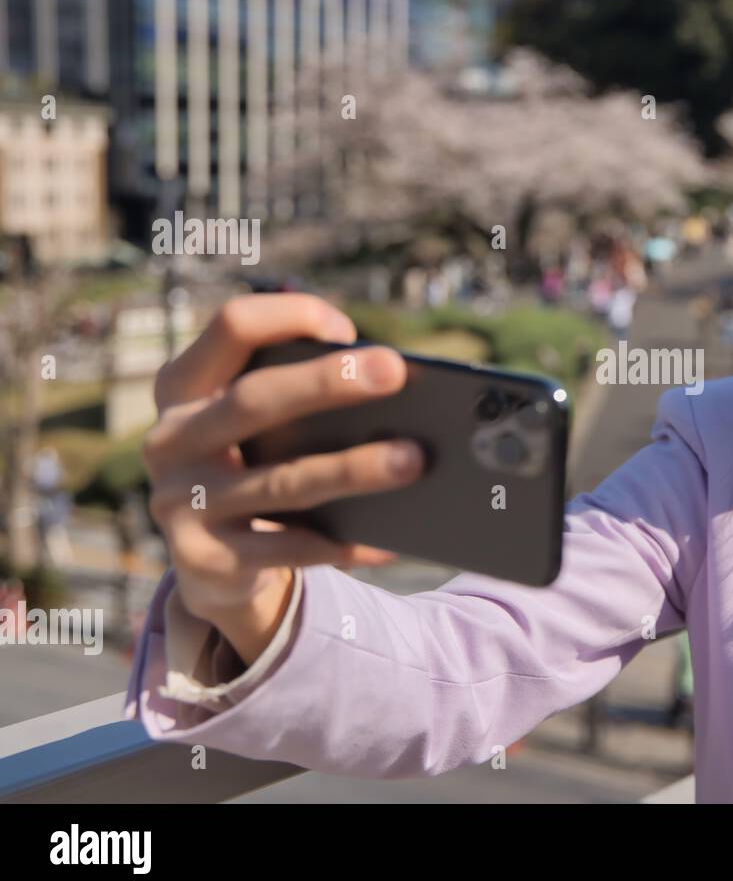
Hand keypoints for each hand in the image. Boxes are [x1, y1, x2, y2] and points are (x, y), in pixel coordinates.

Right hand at [141, 293, 424, 647]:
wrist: (210, 564)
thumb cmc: (255, 465)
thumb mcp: (256, 424)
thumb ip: (297, 394)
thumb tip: (386, 382)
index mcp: (183, 387)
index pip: (232, 327)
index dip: (291, 316)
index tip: (347, 330)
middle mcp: (171, 440)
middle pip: (254, 400)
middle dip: (328, 382)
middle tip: (394, 371)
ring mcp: (180, 503)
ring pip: (282, 481)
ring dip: (354, 469)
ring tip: (414, 458)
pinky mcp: (204, 560)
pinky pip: (289, 549)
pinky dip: (344, 544)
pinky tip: (390, 542)